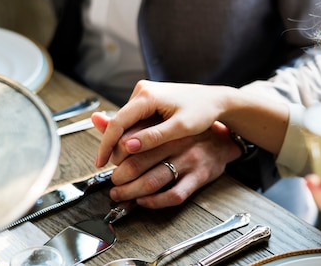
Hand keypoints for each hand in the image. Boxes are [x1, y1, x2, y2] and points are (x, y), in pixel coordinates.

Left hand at [92, 112, 241, 208]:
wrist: (223, 139)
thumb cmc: (186, 131)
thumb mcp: (160, 121)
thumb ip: (129, 124)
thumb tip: (97, 120)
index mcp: (165, 127)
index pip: (130, 142)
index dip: (113, 154)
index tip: (108, 160)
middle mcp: (177, 142)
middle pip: (138, 163)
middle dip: (118, 177)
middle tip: (113, 181)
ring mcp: (189, 160)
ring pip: (153, 181)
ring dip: (131, 192)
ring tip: (120, 193)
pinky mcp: (200, 176)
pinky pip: (175, 194)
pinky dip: (154, 201)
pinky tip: (143, 200)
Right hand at [94, 80, 234, 167]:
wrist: (215, 99)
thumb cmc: (202, 111)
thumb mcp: (180, 128)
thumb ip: (154, 137)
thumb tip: (126, 147)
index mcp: (147, 95)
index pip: (117, 122)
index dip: (106, 145)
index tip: (100, 163)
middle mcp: (142, 90)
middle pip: (119, 121)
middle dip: (114, 145)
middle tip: (114, 168)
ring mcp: (145, 93)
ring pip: (126, 121)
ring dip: (123, 141)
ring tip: (122, 163)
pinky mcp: (149, 98)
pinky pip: (134, 119)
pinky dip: (132, 134)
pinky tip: (134, 150)